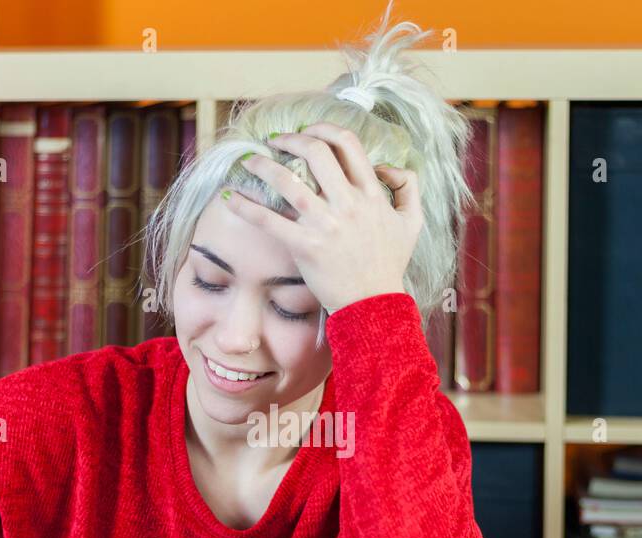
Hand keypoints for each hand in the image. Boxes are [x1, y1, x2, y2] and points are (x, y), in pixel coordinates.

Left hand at [223, 122, 422, 314]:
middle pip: (315, 151)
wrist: (374, 305)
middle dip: (290, 139)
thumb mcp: (412, 223)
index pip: (347, 143)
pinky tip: (229, 198)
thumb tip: (388, 166)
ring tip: (249, 161)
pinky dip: (246, 207)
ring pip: (288, 180)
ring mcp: (326, 224)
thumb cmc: (390, 265)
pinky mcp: (305, 247)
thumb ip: (408, 187)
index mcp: (371, 193)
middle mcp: (348, 203)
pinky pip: (269, 221)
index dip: (323, 128)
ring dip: (263, 165)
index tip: (307, 130)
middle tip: (275, 141)